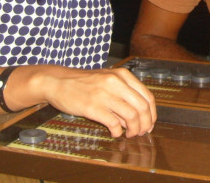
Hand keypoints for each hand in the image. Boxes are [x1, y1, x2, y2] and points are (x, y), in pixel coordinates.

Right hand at [42, 67, 156, 137]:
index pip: (147, 96)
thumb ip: (124, 93)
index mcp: (123, 75)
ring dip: (134, 130)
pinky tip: (115, 132)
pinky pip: (114, 123)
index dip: (152, 114)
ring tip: (129, 134)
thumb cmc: (84, 82)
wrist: (58, 81)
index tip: (150, 123)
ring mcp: (104, 94)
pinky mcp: (92, 106)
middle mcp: (116, 82)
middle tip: (141, 132)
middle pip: (143, 108)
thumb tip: (138, 115)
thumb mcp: (108, 79)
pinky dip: (118, 131)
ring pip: (131, 116)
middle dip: (145, 124)